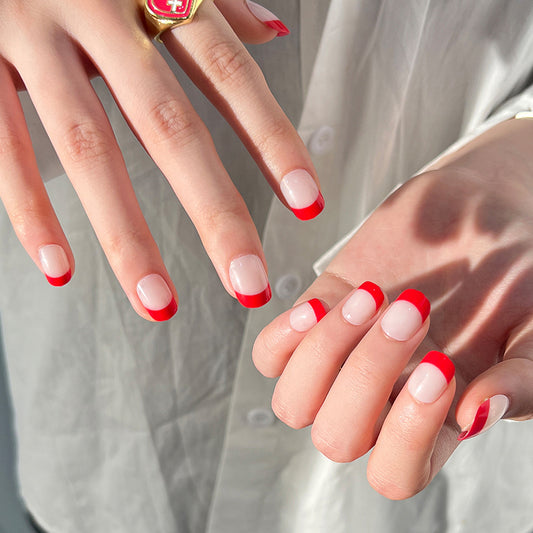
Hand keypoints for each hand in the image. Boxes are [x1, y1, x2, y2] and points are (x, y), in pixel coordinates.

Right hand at [0, 0, 321, 319]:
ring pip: (88, 150)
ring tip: (160, 304)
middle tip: (248, 284)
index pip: (230, 76)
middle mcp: (99, 12)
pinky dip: (29, 209)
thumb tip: (270, 34)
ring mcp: (30, 33)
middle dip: (215, 213)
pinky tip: (59, 268)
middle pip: (170, 128)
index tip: (307, 206)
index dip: (272, 141)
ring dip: (127, 237)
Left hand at [253, 117, 532, 498]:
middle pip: (337, 438)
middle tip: (414, 310)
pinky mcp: (316, 315)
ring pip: (293, 402)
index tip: (442, 364)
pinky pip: (270, 354)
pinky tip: (325, 303)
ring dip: (326, 352)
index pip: (396, 472)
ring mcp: (341, 358)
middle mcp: (380, 397)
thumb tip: (477, 415)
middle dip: (369, 374)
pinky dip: (285, 336)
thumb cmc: (515, 276)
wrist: (479, 215)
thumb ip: (520, 379)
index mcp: (433, 417)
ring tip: (373, 297)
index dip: (408, 433)